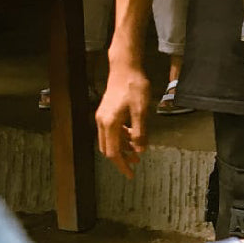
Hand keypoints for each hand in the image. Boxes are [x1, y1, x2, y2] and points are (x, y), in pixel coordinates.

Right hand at [96, 62, 152, 178]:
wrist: (125, 67)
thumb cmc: (134, 87)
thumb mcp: (141, 111)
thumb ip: (140, 132)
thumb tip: (140, 150)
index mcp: (110, 123)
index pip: (113, 152)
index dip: (122, 165)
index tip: (131, 175)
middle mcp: (102, 121)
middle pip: (109, 149)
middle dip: (122, 158)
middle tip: (137, 162)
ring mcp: (102, 116)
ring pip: (110, 140)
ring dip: (123, 148)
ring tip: (137, 151)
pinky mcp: (106, 112)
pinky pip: (111, 131)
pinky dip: (121, 137)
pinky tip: (132, 136)